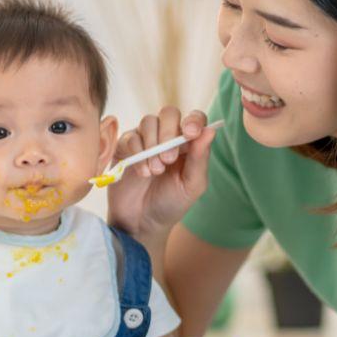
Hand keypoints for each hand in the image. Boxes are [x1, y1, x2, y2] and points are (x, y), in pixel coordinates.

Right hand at [106, 107, 216, 242]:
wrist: (142, 223)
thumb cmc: (171, 203)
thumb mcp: (192, 185)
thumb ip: (200, 159)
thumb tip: (210, 130)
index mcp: (188, 143)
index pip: (194, 119)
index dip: (193, 120)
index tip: (190, 133)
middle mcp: (167, 137)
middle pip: (169, 113)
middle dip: (169, 132)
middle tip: (168, 159)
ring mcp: (145, 140)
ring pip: (148, 122)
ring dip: (152, 145)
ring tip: (154, 171)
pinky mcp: (125, 147)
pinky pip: (130, 136)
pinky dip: (136, 151)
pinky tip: (142, 172)